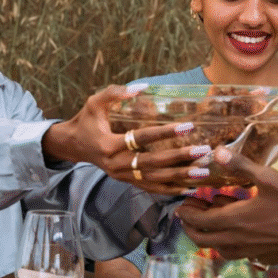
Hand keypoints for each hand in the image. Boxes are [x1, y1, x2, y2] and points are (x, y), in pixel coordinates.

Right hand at [42, 85, 199, 194]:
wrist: (74, 145)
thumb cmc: (86, 121)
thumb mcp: (94, 102)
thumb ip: (115, 93)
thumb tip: (142, 87)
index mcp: (108, 144)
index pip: (141, 138)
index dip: (165, 132)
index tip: (188, 127)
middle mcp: (116, 164)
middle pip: (152, 163)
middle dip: (179, 158)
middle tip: (202, 151)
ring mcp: (122, 176)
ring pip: (155, 179)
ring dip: (180, 177)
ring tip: (203, 172)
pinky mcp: (126, 182)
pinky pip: (151, 188)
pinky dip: (170, 190)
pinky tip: (189, 188)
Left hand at [175, 119, 277, 264]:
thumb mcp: (269, 179)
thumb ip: (241, 165)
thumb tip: (216, 151)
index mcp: (234, 220)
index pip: (198, 222)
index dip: (186, 213)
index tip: (182, 204)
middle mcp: (238, 240)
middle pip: (203, 239)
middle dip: (191, 227)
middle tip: (190, 213)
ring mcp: (251, 251)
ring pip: (220, 248)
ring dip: (210, 235)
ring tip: (213, 218)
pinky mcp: (265, 256)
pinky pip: (238, 252)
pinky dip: (230, 241)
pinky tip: (240, 229)